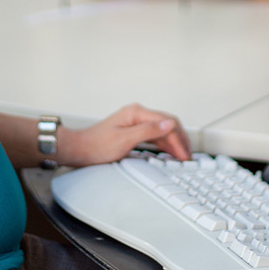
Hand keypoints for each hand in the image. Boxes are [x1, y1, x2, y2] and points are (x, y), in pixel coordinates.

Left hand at [60, 103, 191, 166]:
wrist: (80, 149)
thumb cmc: (97, 145)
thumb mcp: (124, 140)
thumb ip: (147, 131)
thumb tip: (168, 124)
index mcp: (136, 112)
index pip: (166, 122)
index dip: (178, 139)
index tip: (184, 154)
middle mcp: (137, 114)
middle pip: (167, 124)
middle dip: (179, 140)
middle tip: (188, 156)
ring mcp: (136, 122)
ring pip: (162, 131)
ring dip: (173, 143)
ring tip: (182, 157)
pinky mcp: (133, 131)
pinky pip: (154, 136)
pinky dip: (164, 145)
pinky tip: (170, 153)